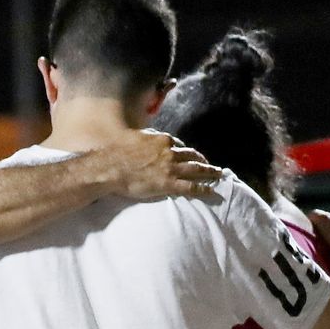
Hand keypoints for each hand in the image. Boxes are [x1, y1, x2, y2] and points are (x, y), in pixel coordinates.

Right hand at [103, 129, 220, 199]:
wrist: (110, 167)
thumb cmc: (116, 152)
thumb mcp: (132, 137)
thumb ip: (144, 138)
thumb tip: (144, 139)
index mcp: (161, 140)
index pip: (178, 145)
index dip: (185, 151)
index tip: (190, 156)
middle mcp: (170, 152)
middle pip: (192, 156)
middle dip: (203, 160)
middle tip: (211, 165)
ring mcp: (170, 168)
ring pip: (196, 170)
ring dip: (210, 172)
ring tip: (218, 174)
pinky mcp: (168, 184)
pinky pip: (191, 186)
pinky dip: (203, 188)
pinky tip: (211, 190)